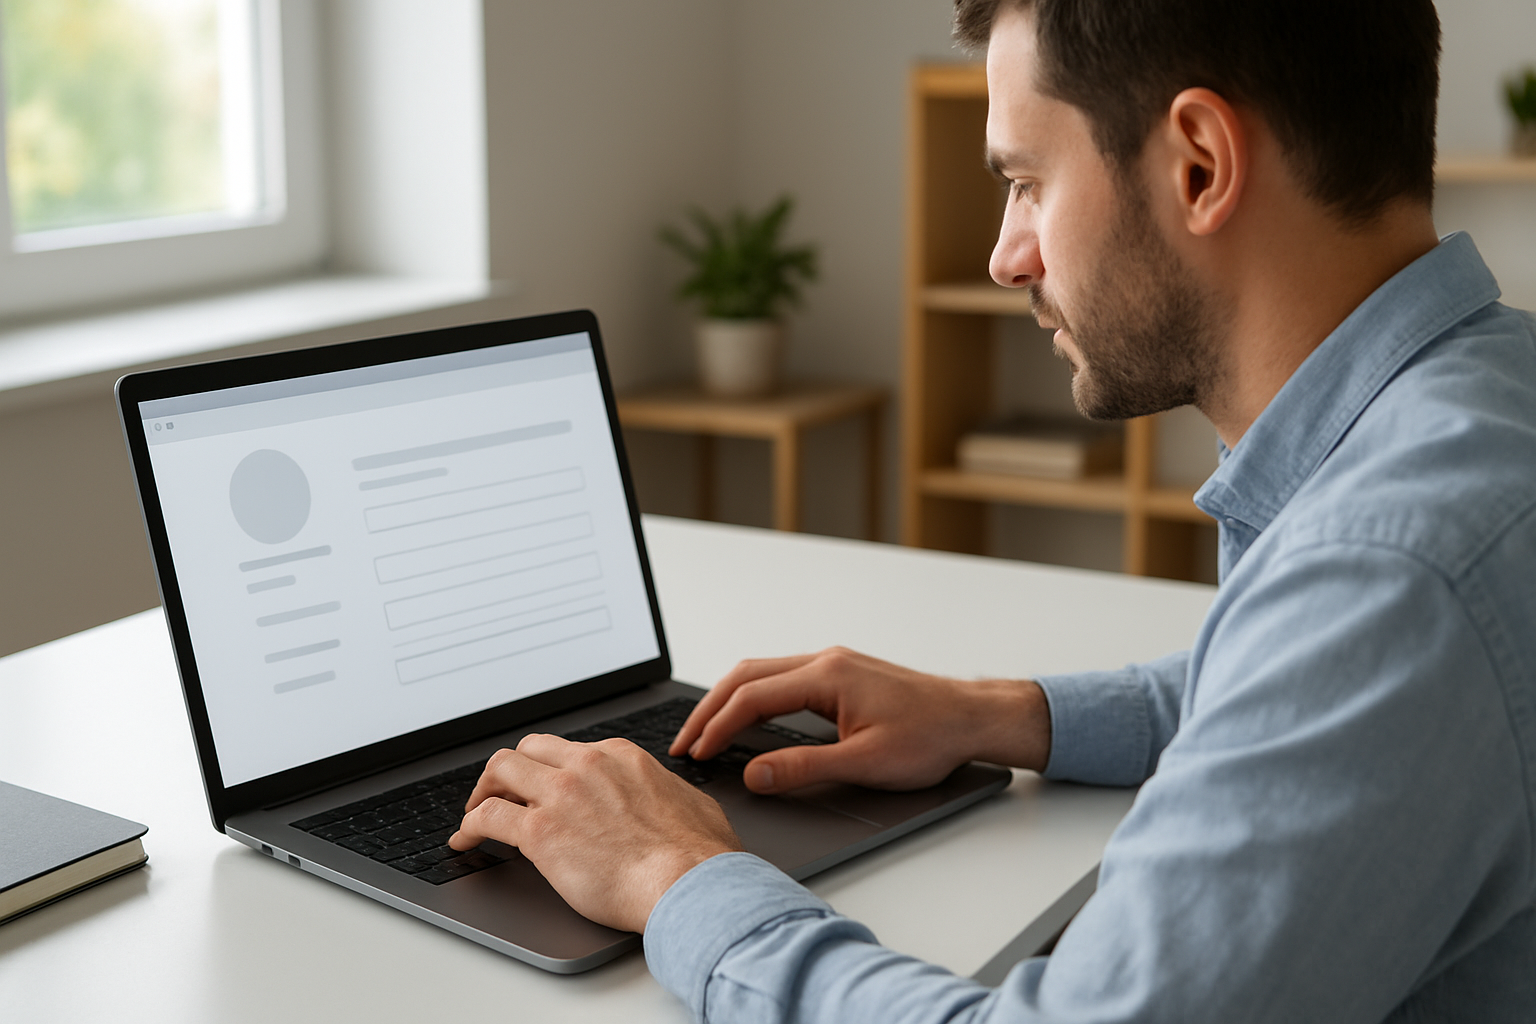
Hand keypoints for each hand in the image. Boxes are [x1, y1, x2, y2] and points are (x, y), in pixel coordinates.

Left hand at [449, 734, 743, 933]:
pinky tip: (464, 841)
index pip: (570, 751)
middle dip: (512, 770)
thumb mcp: (690, 803)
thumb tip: (669, 803)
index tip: (545, 789)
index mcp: (621, 757)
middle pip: (530, 750)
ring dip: (484, 789)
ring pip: (501, 770)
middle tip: (504, 793)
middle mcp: (586, 766)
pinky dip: (469, 826)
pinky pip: (488, 817)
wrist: (689, 881)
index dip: (552, 771)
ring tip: (476, 811)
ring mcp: (560, 795)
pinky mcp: (540, 832)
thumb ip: (667, 795)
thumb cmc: (698, 855)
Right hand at [668, 646, 1051, 793]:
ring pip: (761, 672)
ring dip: (728, 699)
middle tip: (684, 743)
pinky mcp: (839, 674)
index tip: (696, 753)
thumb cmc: (930, 736)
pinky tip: (744, 717)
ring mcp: (831, 664)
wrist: (970, 717)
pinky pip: (780, 677)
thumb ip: (802, 768)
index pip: (751, 697)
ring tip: (704, 731)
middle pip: (746, 676)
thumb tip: (754, 775)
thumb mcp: (864, 763)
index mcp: (826, 675)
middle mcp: (824, 661)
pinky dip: (751, 696)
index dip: (717, 727)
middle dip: (709, 709)